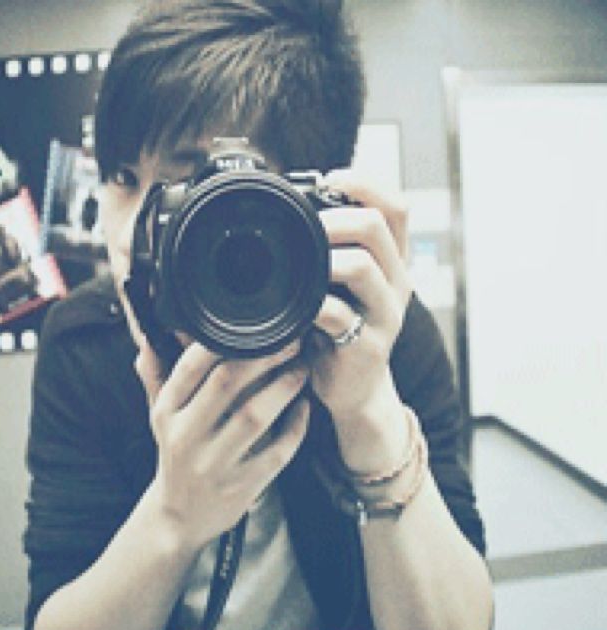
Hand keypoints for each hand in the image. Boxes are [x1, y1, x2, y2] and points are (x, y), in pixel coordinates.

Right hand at [135, 339, 308, 547]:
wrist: (179, 516)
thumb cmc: (176, 453)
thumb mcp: (160, 416)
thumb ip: (157, 375)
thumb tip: (150, 336)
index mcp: (167, 413)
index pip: (190, 367)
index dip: (222, 342)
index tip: (252, 325)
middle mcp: (186, 436)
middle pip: (226, 384)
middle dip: (262, 357)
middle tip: (290, 342)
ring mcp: (214, 464)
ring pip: (254, 416)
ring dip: (284, 388)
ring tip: (301, 368)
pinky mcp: (241, 486)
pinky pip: (276, 452)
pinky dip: (295, 427)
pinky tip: (304, 407)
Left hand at [307, 169, 412, 471]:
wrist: (355, 387)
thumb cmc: (341, 328)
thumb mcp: (344, 285)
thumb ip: (332, 251)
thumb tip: (295, 208)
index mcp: (392, 261)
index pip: (396, 206)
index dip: (366, 184)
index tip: (330, 179)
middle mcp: (396, 283)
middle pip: (379, 226)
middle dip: (336, 217)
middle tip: (306, 224)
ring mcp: (386, 314)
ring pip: (364, 267)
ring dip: (325, 256)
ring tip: (300, 261)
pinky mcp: (367, 345)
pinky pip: (338, 314)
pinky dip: (312, 304)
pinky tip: (297, 305)